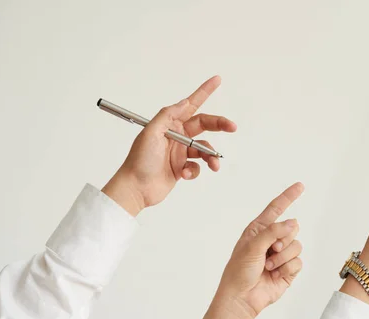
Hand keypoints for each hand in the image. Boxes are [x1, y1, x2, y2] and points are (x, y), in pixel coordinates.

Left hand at [102, 76, 236, 215]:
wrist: (136, 188)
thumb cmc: (139, 160)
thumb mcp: (151, 132)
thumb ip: (168, 115)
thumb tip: (184, 102)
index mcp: (170, 124)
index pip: (191, 104)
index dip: (204, 91)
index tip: (216, 80)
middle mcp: (177, 136)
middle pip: (204, 126)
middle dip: (219, 125)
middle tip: (232, 127)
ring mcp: (180, 152)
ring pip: (204, 149)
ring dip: (210, 156)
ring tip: (213, 165)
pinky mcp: (182, 167)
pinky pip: (197, 167)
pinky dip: (194, 171)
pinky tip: (185, 174)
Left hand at [195, 183, 303, 318]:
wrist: (242, 299)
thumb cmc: (239, 272)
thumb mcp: (252, 246)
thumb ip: (273, 232)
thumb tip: (292, 222)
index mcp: (259, 230)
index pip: (276, 208)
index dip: (288, 196)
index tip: (300, 186)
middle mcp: (271, 240)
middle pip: (292, 228)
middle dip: (283, 239)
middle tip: (270, 251)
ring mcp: (281, 255)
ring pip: (297, 245)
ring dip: (283, 258)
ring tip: (268, 266)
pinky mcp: (288, 269)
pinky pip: (298, 262)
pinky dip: (287, 269)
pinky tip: (274, 275)